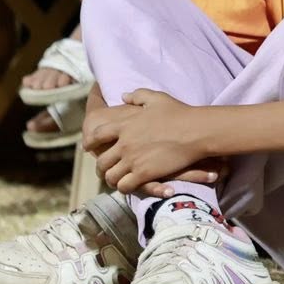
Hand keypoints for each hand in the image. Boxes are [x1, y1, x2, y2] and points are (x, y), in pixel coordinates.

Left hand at [84, 89, 209, 193]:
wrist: (196, 131)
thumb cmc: (179, 113)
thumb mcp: (156, 98)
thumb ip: (137, 95)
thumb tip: (123, 95)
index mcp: (124, 125)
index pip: (97, 135)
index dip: (90, 142)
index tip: (88, 146)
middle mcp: (124, 143)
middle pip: (102, 160)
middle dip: (101, 167)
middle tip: (104, 170)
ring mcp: (133, 160)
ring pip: (111, 176)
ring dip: (111, 179)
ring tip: (115, 180)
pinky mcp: (143, 173)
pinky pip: (124, 186)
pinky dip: (124, 187)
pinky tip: (128, 186)